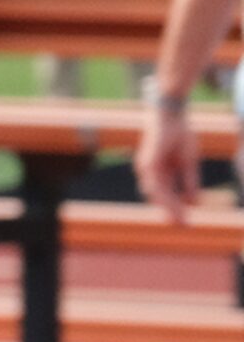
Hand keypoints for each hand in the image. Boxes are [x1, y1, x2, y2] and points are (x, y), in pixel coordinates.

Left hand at [135, 98, 200, 221]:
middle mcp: (150, 172)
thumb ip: (190, 182)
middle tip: (182, 226)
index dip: (177, 208)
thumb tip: (195, 203)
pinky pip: (153, 181)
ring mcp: (147, 167)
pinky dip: (161, 193)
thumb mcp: (188, 163)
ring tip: (178, 219)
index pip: (168, 195)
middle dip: (171, 212)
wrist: (172, 115)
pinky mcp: (147, 161)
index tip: (186, 222)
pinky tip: (169, 203)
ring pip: (156, 192)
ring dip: (167, 206)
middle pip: (160, 197)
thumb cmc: (180, 135)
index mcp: (160, 172)